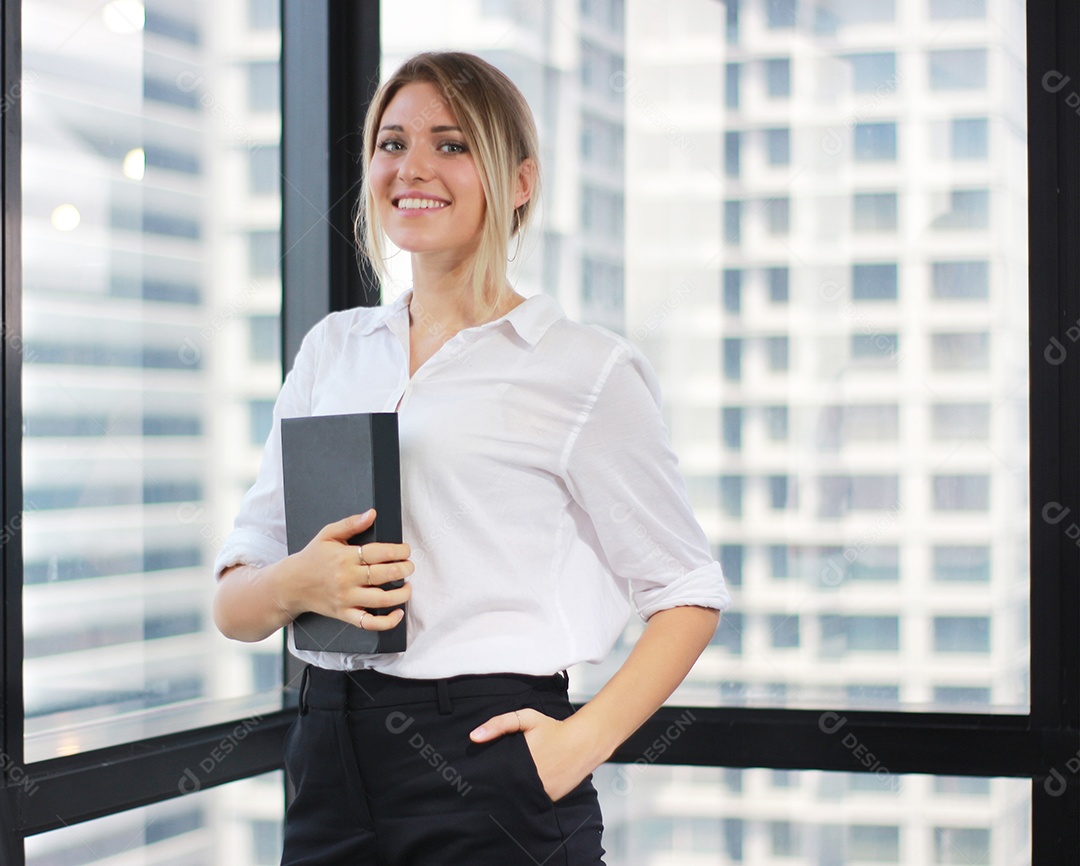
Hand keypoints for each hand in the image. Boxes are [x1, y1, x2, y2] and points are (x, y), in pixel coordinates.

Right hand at [286, 509, 412, 630]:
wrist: (290, 584)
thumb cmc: (312, 558)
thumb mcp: (327, 534)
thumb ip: (351, 523)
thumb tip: (372, 514)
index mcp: (345, 557)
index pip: (378, 552)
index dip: (398, 551)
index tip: (406, 550)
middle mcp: (347, 579)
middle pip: (383, 575)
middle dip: (404, 569)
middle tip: (409, 566)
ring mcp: (346, 599)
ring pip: (381, 599)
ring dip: (401, 593)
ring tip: (407, 586)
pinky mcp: (344, 614)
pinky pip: (369, 623)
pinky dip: (387, 622)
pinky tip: (398, 613)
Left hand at [469, 708, 597, 802]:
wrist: (584, 742)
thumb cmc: (553, 729)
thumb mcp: (526, 718)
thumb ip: (499, 724)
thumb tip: (473, 737)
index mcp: (520, 760)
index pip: (493, 774)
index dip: (485, 774)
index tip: (479, 772)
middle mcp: (530, 780)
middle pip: (503, 787)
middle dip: (496, 783)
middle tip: (491, 778)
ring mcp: (541, 792)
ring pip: (517, 797)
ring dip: (511, 792)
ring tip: (508, 782)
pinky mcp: (550, 799)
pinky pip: (532, 801)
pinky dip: (527, 795)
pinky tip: (526, 785)